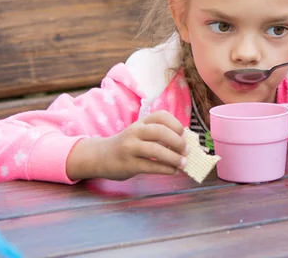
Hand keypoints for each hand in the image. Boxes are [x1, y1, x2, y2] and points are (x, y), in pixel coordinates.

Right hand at [67, 111, 188, 180]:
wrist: (100, 156)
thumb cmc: (127, 145)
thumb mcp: (139, 133)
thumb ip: (157, 134)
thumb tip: (185, 142)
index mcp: (141, 122)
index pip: (161, 116)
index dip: (175, 123)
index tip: (184, 133)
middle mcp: (135, 132)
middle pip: (160, 131)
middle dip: (177, 141)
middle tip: (187, 150)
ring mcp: (130, 148)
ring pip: (156, 150)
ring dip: (174, 157)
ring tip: (183, 163)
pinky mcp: (128, 164)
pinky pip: (150, 166)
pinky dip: (165, 169)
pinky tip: (173, 171)